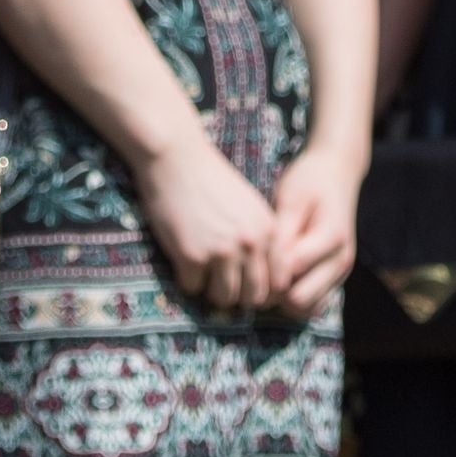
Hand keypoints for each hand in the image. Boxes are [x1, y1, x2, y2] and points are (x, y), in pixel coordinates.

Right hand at [133, 136, 277, 314]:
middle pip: (252, 297)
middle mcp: (250, 244)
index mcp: (268, 231)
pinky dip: (186, 278)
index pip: (279, 283)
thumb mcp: (249, 206)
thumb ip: (261, 240)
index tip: (246, 285)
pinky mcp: (191, 256)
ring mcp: (221, 251)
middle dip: (237, 295)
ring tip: (202, 270)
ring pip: (223, 298)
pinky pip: (192, 287)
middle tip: (221, 282)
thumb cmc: (211, 180)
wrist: (176, 158)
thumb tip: (264, 282)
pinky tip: (182, 256)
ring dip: (211, 290)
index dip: (262, 291)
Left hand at [265, 145, 361, 321]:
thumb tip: (272, 274)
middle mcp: (341, 261)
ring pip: (306, 309)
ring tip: (265, 275)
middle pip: (300, 300)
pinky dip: (294, 299)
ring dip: (283, 299)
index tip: (248, 257)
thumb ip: (282, 236)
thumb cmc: (309, 181)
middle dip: (273, 291)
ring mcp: (340, 272)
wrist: (336, 172)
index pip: (292, 268)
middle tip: (254, 271)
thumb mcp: (292, 199)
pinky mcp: (334, 278)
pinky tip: (278, 278)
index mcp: (331, 238)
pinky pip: (312, 305)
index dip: (265, 266)